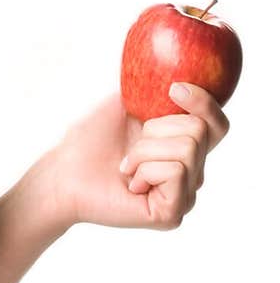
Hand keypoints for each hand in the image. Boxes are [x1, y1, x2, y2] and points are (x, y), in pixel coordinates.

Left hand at [53, 82, 230, 230]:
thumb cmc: (90, 138)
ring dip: (144, 150)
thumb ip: (160, 89)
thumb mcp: (129, 102)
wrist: (63, 171)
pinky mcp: (173, 213)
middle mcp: (191, 173)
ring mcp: (185, 195)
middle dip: (158, 127)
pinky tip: (130, 184)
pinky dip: (144, 169)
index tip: (174, 89)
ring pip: (188, 149)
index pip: (218, 124)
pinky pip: (176, 172)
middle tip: (132, 145)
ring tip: (126, 165)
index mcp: (184, 147)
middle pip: (203, 131)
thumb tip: (185, 69)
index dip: (205, 102)